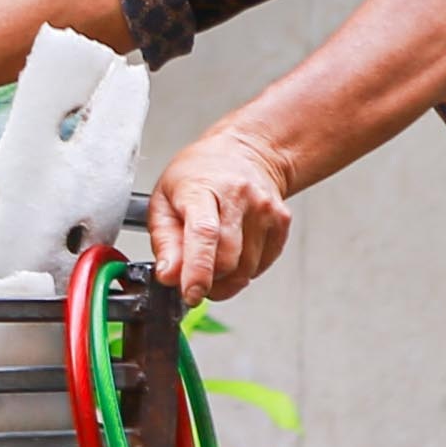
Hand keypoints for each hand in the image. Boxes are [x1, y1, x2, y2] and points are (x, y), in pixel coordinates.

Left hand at [146, 125, 295, 303]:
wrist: (244, 152)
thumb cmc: (198, 176)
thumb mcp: (164, 201)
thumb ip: (164, 242)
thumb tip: (168, 276)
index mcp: (203, 189)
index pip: (204, 234)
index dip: (198, 271)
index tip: (191, 294)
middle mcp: (239, 196)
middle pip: (227, 258)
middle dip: (208, 280)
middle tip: (193, 278)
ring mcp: (265, 208)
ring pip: (245, 269)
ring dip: (225, 280)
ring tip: (212, 262)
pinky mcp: (281, 221)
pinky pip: (261, 266)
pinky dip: (243, 271)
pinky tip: (233, 252)